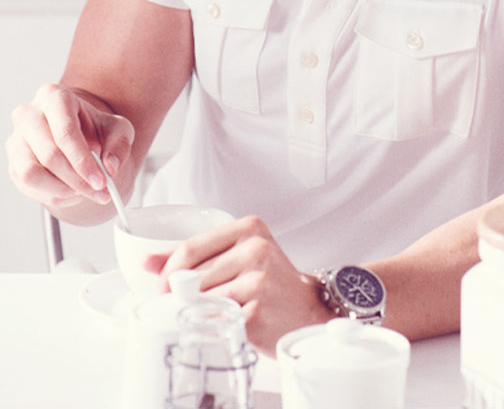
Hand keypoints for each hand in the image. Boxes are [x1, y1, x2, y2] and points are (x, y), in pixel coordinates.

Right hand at [6, 82, 134, 208]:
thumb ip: (119, 145)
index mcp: (54, 96)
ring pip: (32, 172)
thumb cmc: (95, 128)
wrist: (77, 135)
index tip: (100, 181)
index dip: (83, 160)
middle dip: (77, 179)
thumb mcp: (117, 130)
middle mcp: (29, 113)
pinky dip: (52, 192)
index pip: (65, 132)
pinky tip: (70, 188)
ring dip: (62, 188)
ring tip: (84, 188)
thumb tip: (110, 167)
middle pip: (50, 154)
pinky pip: (27, 184)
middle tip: (100, 192)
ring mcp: (17, 138)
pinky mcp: (13, 161)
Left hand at [145, 215, 329, 354]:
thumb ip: (194, 255)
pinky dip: (212, 326)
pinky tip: (224, 323)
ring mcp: (259, 280)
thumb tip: (147, 261)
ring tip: (210, 313)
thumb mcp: (236, 255)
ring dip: (195, 312)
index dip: (168, 271)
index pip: (190, 247)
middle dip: (178, 295)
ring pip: (201, 299)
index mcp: (249, 227)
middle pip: (192, 275)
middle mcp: (256, 249)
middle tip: (181, 306)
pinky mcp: (258, 311)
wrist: (305, 310)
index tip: (162, 287)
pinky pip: (216, 320)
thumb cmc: (269, 282)